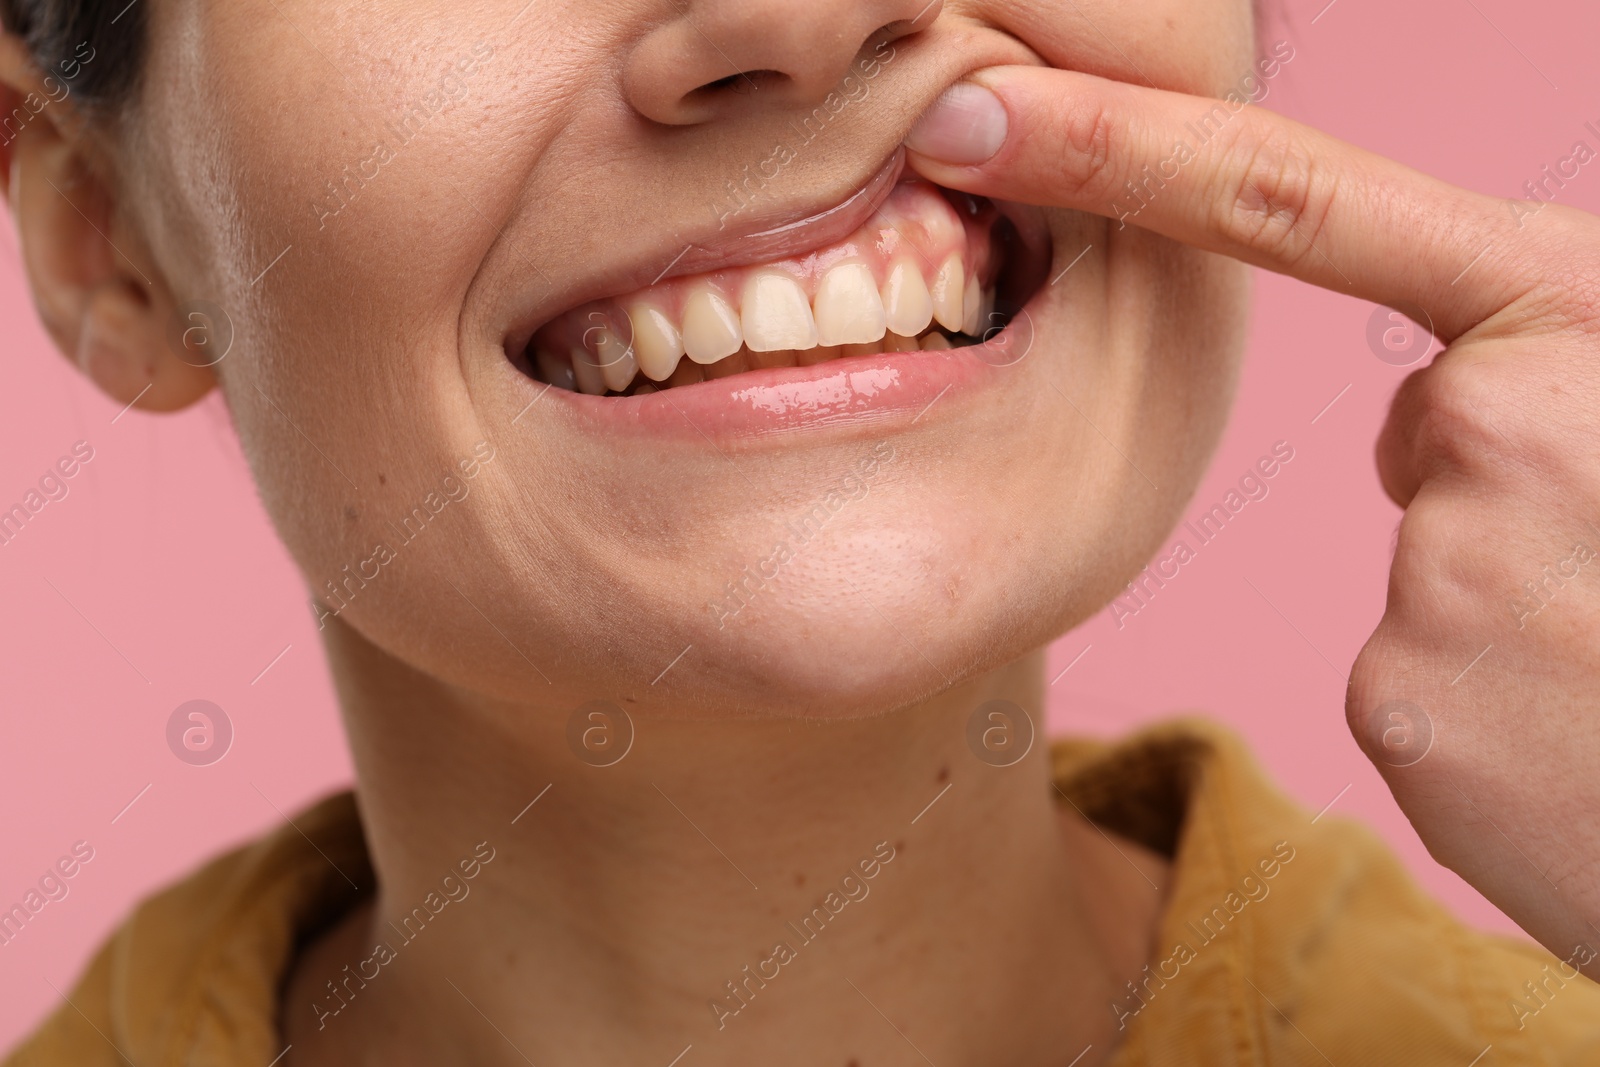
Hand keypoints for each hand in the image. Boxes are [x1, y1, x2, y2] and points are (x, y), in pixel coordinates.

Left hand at [906, 65, 1599, 970]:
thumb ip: (1542, 359)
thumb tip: (1428, 416)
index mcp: (1568, 306)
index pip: (1287, 195)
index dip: (1114, 145)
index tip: (972, 114)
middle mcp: (1500, 412)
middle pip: (1421, 431)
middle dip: (1503, 491)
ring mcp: (1447, 560)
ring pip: (1421, 562)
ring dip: (1501, 609)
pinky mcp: (1403, 697)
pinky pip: (1407, 678)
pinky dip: (1478, 710)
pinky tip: (1574, 733)